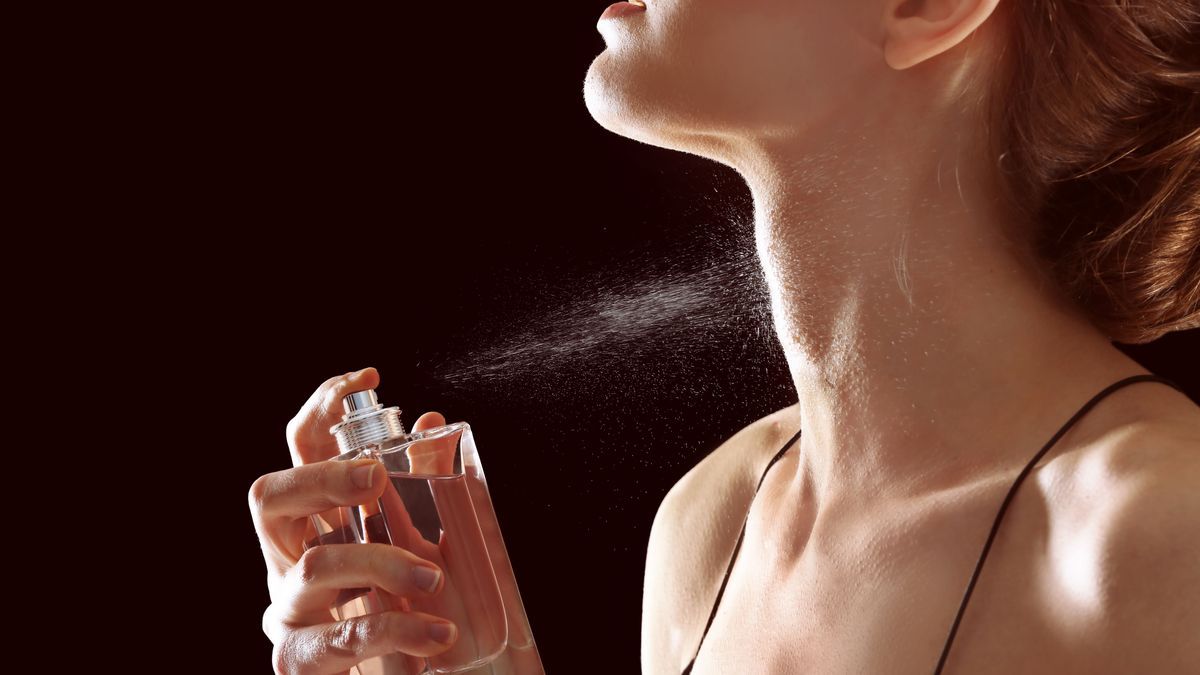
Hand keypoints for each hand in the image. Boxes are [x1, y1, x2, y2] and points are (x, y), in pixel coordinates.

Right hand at [250, 367, 457, 674]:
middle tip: (375, 478)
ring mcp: (287, 606)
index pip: (299, 449)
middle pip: (270, 496)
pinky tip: (436, 635)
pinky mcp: (298, 658)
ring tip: (434, 577)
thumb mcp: (402, 538)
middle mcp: (286, 554)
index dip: (322, 408)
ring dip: (383, 561)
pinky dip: (396, 631)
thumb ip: (416, 484)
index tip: (366, 379)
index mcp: (310, 517)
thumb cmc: (385, 599)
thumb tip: (433, 423)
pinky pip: (341, 638)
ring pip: (316, 565)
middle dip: (323, 478)